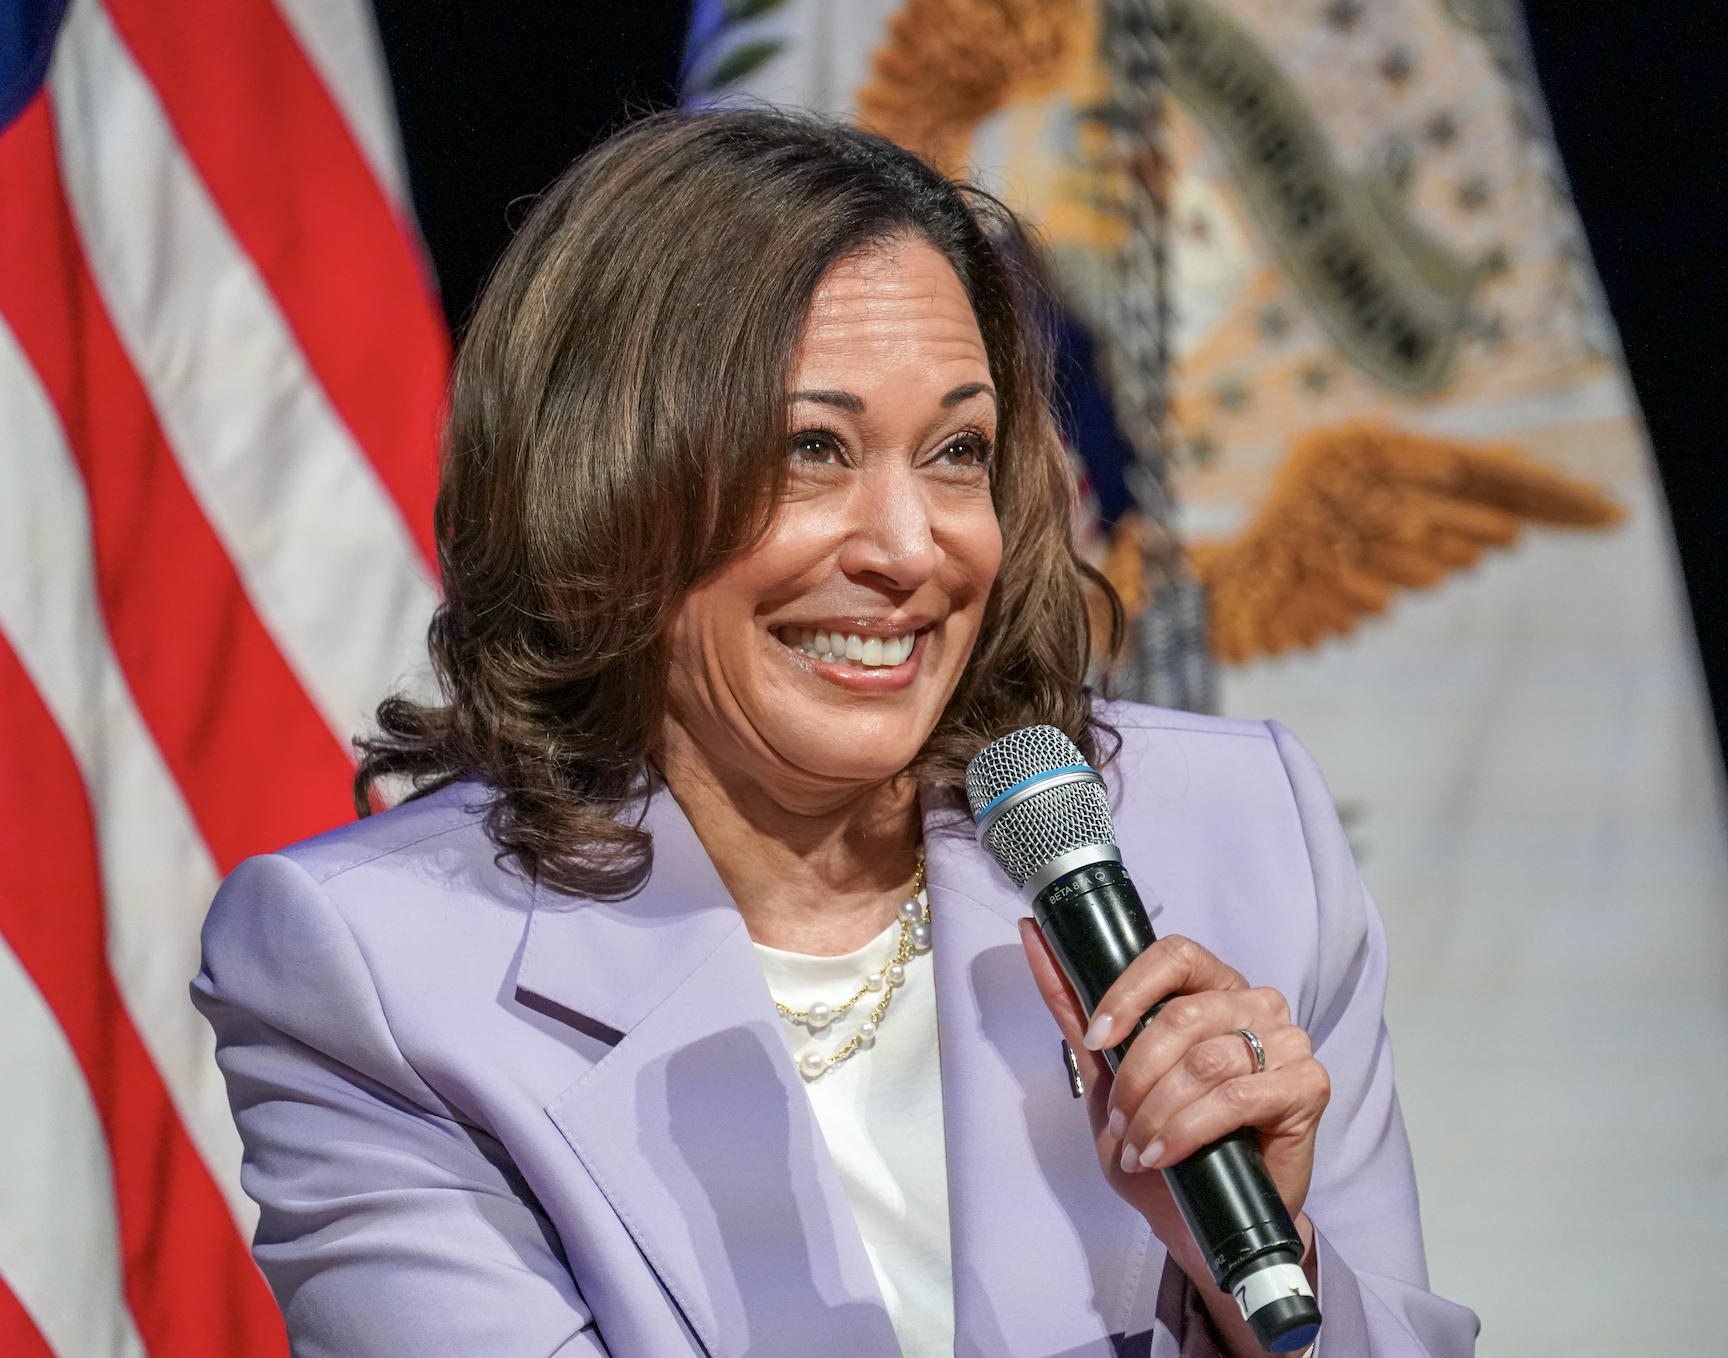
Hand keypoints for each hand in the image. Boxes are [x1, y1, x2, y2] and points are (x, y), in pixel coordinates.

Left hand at [1020, 922, 1328, 1349]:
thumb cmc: (1159, 1140)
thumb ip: (1075, 1010)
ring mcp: (1288, 1042)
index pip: (1174, 955)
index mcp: (1213, 987)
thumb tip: (1033, 937)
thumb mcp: (1106, 1074)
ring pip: (1205, 1060)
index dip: (1128, 993)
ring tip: (1140, 1145)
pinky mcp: (1308, 1087)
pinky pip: (1238, 1097)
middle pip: (1184, 1014)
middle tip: (1120, 1120)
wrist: (1203, 1218)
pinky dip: (1188, 1130)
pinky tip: (1167, 1155)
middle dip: (1136, 1074)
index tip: (1097, 1037)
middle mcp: (1256, 1004)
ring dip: (1157, 1111)